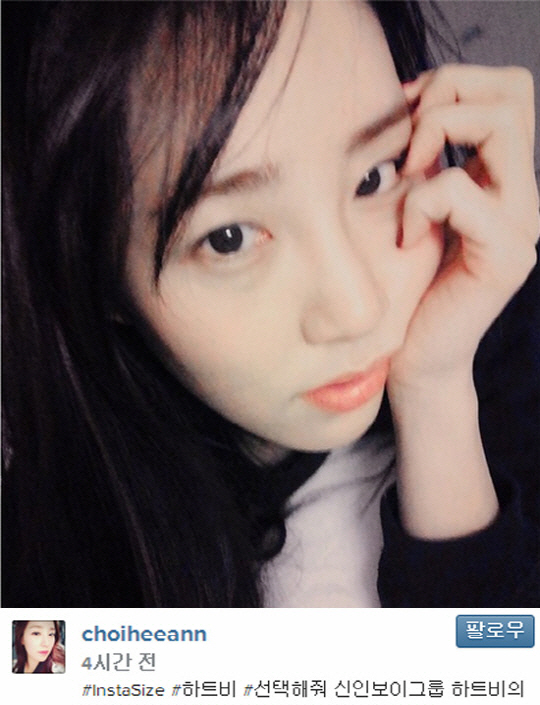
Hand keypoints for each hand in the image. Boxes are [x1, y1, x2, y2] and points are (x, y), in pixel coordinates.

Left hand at [388, 64, 538, 392]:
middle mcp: (524, 194)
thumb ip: (425, 160)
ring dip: (434, 139)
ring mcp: (523, 224)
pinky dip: (420, 203)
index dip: (452, 84)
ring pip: (499, 126)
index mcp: (504, 178)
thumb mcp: (411, 206)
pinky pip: (460, 191)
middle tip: (405, 146)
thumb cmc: (403, 285)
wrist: (414, 358)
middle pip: (513, 92)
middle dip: (445, 99)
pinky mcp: (506, 255)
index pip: (508, 89)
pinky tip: (405, 237)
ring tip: (407, 180)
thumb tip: (407, 101)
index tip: (402, 113)